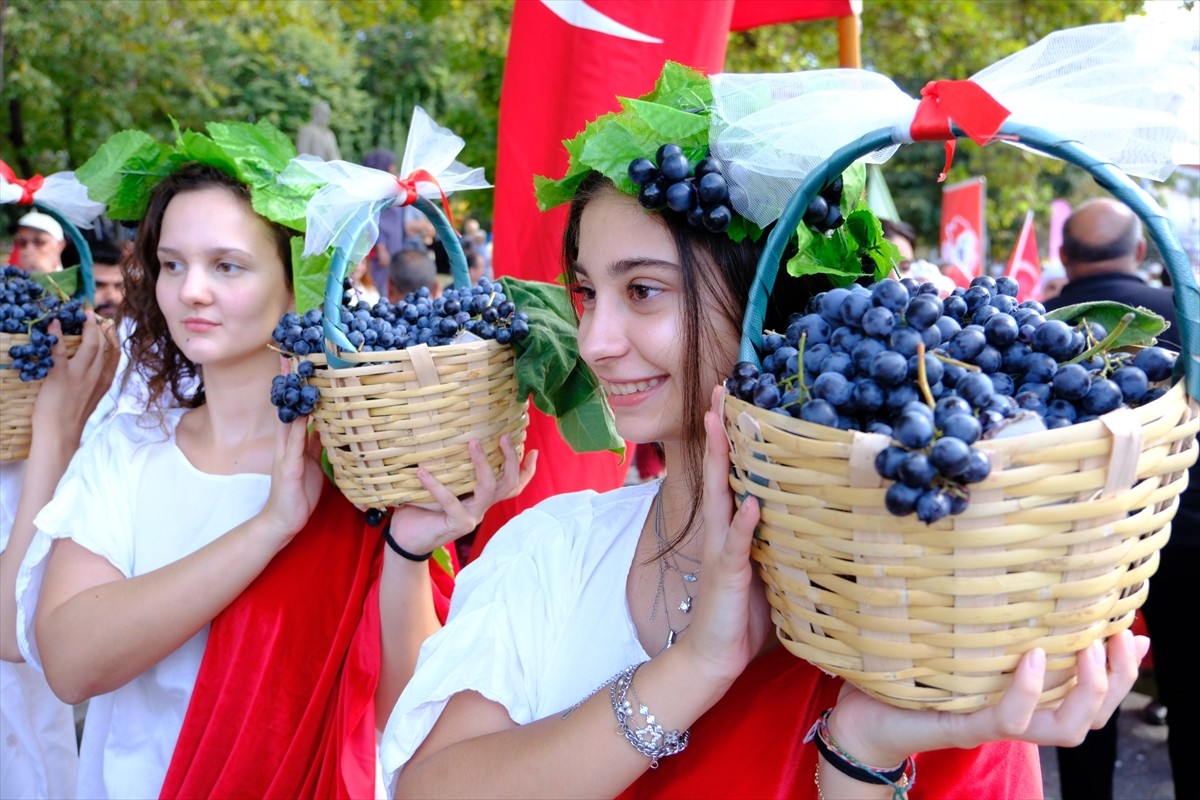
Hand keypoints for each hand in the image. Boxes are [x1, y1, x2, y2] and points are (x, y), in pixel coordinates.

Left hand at [31, 313, 118, 447]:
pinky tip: (53, 324)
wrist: (60, 433)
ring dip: (86, 326)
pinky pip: (59, 351)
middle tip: (90, 314)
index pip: (115, 354)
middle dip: (99, 326)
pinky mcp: (61, 376)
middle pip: (104, 345)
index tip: (108, 324)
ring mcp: (80, 375)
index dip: (112, 336)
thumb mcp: (91, 398)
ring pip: (90, 344)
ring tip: (81, 314)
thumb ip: (94, 381)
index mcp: (104, 381)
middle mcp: (96, 375)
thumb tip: (92, 367)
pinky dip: (56, 336)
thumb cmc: (72, 417)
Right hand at [259, 359, 324, 540]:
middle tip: (293, 354)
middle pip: (288, 406)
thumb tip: (325, 424)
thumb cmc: (300, 492)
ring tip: (295, 373)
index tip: (300, 361)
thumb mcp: (312, 462)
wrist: (284, 520)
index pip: (296, 407)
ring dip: (292, 397)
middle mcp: (287, 443)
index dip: (297, 385)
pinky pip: (294, 444)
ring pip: (289, 419)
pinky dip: (297, 428)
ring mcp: (286, 454)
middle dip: (290, 381)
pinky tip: (303, 414)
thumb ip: (316, 442)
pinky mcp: (289, 468)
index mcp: (294, 441)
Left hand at [385, 434, 535, 556]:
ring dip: (482, 464)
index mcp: (480, 499)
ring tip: (472, 442)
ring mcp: (472, 517)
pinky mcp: (458, 524)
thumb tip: (440, 435)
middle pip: (509, 484)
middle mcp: (481, 508)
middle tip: (503, 437)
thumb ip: (444, 469)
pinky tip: (421, 472)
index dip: (526, 470)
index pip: (511, 485)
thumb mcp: (436, 486)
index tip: (533, 449)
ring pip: (489, 488)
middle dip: (511, 459)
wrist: (404, 540)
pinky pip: (450, 501)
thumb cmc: (419, 511)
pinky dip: (436, 485)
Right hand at [676, 386, 770, 688]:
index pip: (730, 473)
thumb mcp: (767, 569)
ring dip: (721, 460)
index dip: (731, 437)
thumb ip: (777, 540)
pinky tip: (751, 502)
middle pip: (718, 471)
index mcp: (733, 528)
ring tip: (722, 423)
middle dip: (719, 430)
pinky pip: (736, 546)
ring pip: (720, 495)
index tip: (733, 400)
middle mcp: (722, 530)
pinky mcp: (727, 575)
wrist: (713, 657)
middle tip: (720, 391)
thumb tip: (809, 514)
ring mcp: (721, 550)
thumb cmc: (742, 615)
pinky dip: (743, 524)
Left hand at [827, 630, 1148, 766]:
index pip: (1091, 694)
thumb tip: (1012, 570)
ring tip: (1087, 648)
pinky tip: (1032, 657)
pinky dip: (1026, 689)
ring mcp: (994, 723)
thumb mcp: (955, 636)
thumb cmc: (908, 670)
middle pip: (1092, 715)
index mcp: (1024, 695)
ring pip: (1065, 727)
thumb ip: (984, 616)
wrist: (862, 715)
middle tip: (1117, 637)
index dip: (1121, 670)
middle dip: (1116, 680)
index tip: (1134, 632)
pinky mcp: (965, 725)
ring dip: (1086, 689)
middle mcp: (1018, 714)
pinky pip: (1009, 718)